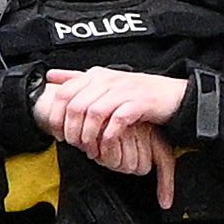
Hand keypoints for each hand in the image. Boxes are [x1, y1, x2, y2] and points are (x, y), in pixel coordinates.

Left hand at [35, 67, 195, 205]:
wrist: (172, 96)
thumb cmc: (137, 93)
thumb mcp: (105, 81)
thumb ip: (77, 78)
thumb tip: (50, 75)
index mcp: (96, 75)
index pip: (64, 92)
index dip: (56, 116)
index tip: (58, 134)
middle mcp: (108, 80)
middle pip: (76, 105)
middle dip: (71, 130)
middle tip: (74, 145)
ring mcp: (124, 91)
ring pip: (93, 113)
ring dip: (88, 135)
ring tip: (90, 148)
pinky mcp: (139, 103)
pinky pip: (116, 121)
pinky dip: (108, 136)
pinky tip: (106, 145)